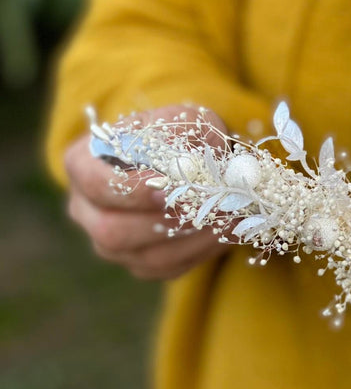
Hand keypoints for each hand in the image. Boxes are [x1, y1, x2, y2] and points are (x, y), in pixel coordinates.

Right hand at [65, 105, 227, 279]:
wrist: (190, 160)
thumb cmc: (181, 136)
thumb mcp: (186, 120)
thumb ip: (189, 136)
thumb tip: (194, 165)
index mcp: (83, 164)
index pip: (97, 185)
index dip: (133, 190)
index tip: (170, 185)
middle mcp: (87, 210)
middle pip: (113, 232)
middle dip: (166, 221)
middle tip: (208, 207)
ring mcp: (110, 244)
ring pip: (146, 256)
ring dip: (193, 238)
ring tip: (229, 217)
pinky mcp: (140, 264)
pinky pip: (168, 267)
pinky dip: (202, 250)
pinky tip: (226, 230)